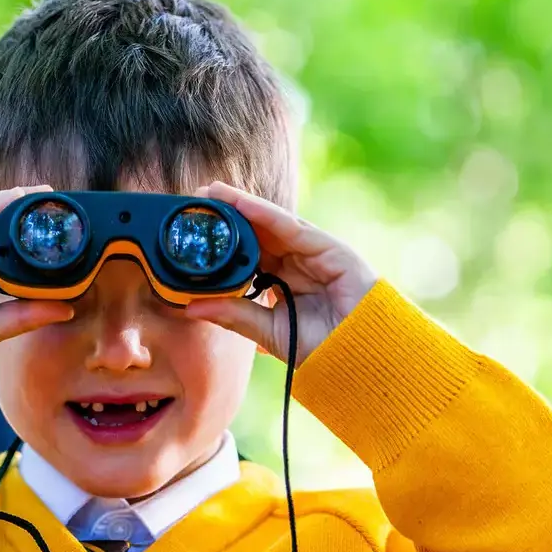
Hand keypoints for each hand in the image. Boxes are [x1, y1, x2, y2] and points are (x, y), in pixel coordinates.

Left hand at [182, 180, 378, 363]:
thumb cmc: (323, 349)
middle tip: (194, 202)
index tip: (189, 232)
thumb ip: (234, 315)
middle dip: (227, 216)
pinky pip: (291, 227)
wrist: (361, 358)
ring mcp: (312, 253)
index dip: (220, 242)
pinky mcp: (329, 248)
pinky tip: (241, 204)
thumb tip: (191, 308)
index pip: (246, 254)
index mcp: (280, 281)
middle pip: (256, 233)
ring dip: (241, 206)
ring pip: (270, 224)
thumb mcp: (268, 331)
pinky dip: (265, 214)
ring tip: (211, 193)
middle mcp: (295, 262)